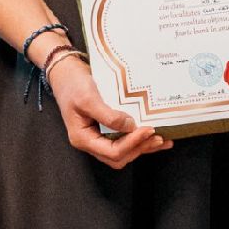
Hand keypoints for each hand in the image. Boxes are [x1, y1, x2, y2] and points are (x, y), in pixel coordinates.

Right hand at [46, 54, 170, 168]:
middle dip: (140, 148)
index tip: (147, 129)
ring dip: (143, 147)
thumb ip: (108, 115)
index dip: (132, 143)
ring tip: (162, 140)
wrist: (65, 72)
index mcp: (83, 138)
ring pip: (124, 151)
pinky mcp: (106, 129)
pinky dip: (140, 140)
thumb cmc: (72, 84)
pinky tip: (155, 137)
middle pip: (120, 156)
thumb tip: (130, 127)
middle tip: (158, 136)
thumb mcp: (88, 99)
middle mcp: (91, 142)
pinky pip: (124, 140)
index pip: (112, 151)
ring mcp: (98, 137)